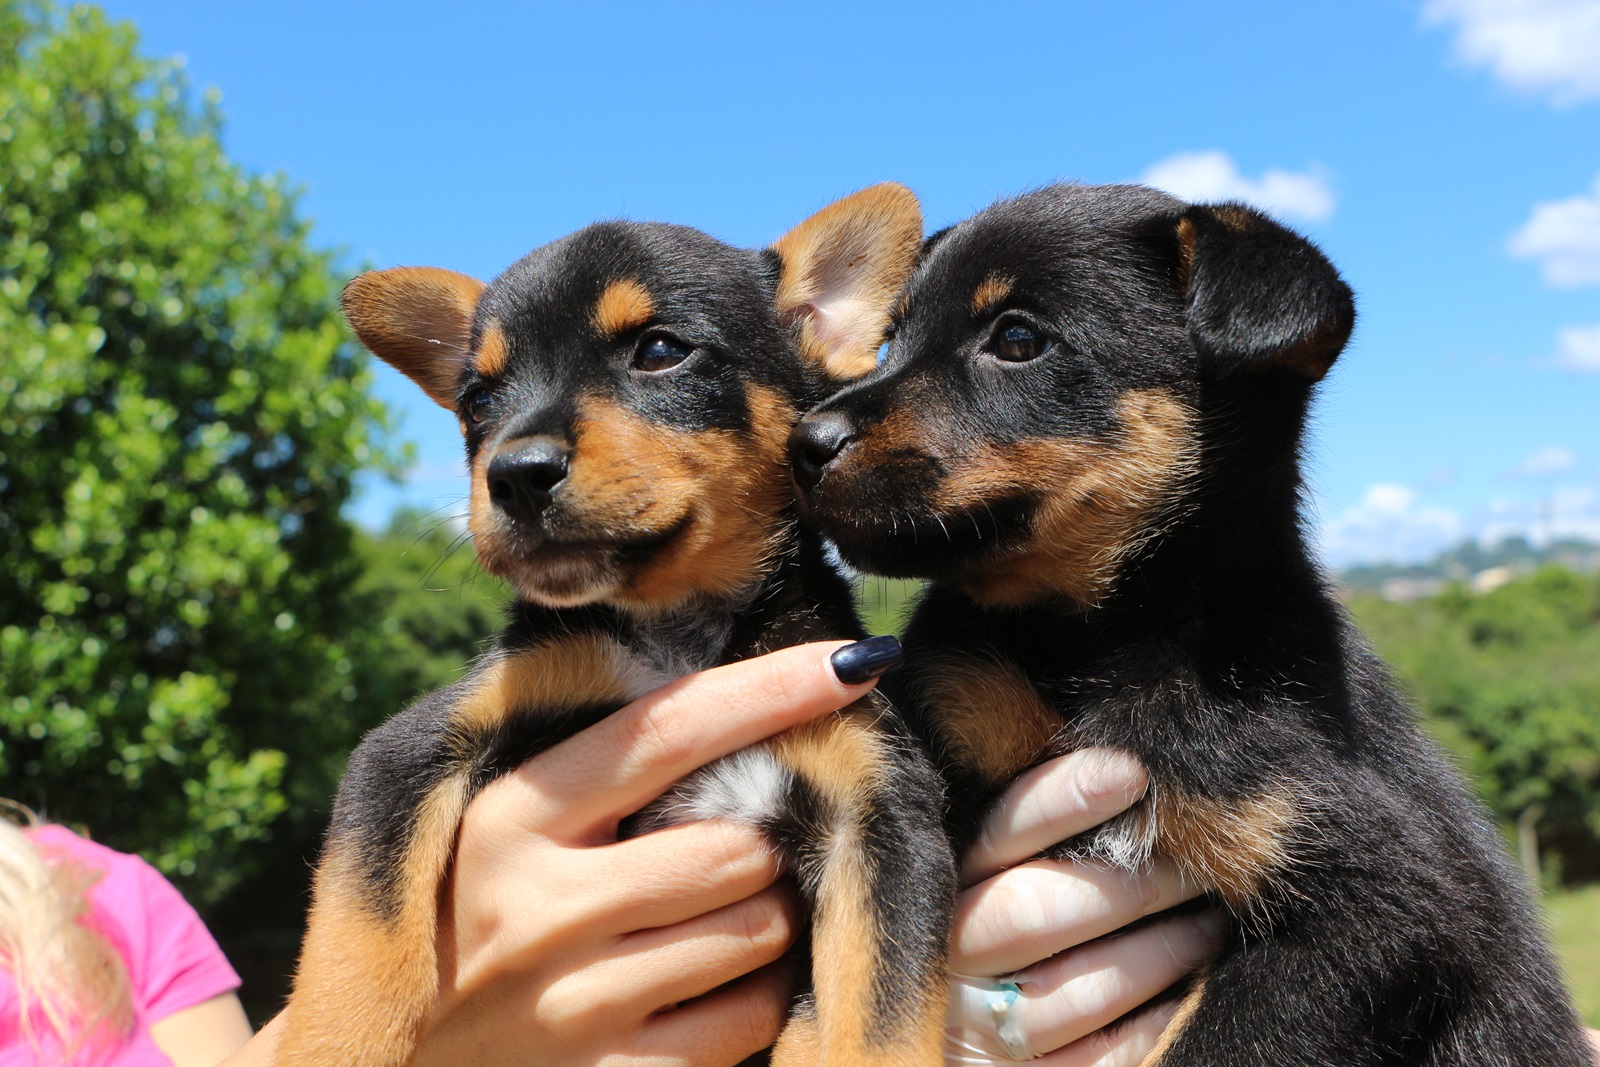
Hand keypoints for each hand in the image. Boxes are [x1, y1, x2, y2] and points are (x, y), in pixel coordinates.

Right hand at [415, 640, 879, 1066]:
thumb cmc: (466, 920)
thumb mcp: (496, 832)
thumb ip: (591, 773)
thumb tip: (739, 702)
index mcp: (508, 819)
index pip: (665, 732)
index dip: (769, 690)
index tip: (851, 661)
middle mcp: (535, 909)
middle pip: (736, 848)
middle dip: (761, 847)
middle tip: (737, 853)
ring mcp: (572, 1005)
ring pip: (756, 931)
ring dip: (769, 918)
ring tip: (720, 919)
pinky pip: (745, 1020)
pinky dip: (759, 995)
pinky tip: (718, 984)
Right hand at [947, 749, 1220, 1064]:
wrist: (962, 1037)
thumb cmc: (991, 932)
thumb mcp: (986, 875)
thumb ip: (1028, 837)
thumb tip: (1120, 770)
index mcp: (939, 888)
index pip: (1000, 833)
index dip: (1063, 799)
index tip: (1134, 772)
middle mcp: (949, 957)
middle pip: (1042, 909)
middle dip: (1135, 885)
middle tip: (1198, 862)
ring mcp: (980, 1027)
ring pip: (1084, 987)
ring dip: (1163, 951)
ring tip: (1208, 923)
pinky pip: (1105, 1056)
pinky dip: (1157, 1020)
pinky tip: (1186, 992)